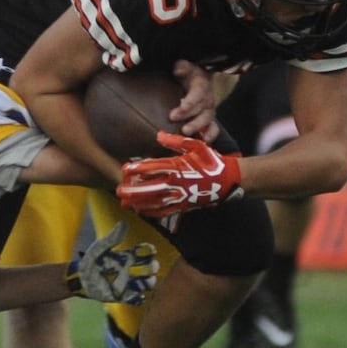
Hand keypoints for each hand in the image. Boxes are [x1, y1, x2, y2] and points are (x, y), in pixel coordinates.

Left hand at [65, 221, 158, 304]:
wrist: (80, 279)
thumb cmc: (90, 261)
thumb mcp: (100, 248)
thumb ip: (112, 238)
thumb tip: (123, 223)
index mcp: (127, 257)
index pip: (146, 252)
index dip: (149, 251)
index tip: (147, 250)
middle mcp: (130, 270)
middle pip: (151, 268)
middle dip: (152, 267)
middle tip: (148, 268)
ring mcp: (128, 283)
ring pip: (148, 284)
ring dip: (149, 283)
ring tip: (143, 282)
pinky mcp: (123, 296)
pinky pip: (137, 299)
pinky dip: (139, 298)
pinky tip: (134, 295)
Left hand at [116, 133, 243, 217]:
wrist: (228, 179)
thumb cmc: (211, 161)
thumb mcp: (196, 145)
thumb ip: (176, 141)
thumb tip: (158, 135)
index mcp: (178, 167)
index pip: (153, 168)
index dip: (138, 169)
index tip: (125, 169)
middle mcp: (177, 182)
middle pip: (151, 187)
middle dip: (133, 190)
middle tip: (119, 190)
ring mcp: (180, 195)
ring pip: (156, 201)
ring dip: (139, 202)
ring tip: (124, 202)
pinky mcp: (184, 205)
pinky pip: (165, 210)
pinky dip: (152, 212)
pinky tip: (141, 211)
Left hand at [168, 60, 217, 140]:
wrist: (198, 76)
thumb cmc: (188, 73)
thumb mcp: (185, 65)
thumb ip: (182, 67)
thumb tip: (178, 70)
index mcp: (202, 85)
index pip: (197, 94)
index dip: (189, 103)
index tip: (179, 110)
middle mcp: (208, 98)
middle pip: (203, 110)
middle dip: (192, 119)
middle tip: (182, 128)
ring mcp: (209, 109)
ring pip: (208, 119)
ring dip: (199, 128)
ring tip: (188, 134)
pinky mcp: (209, 118)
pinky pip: (213, 127)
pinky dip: (211, 135)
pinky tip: (205, 142)